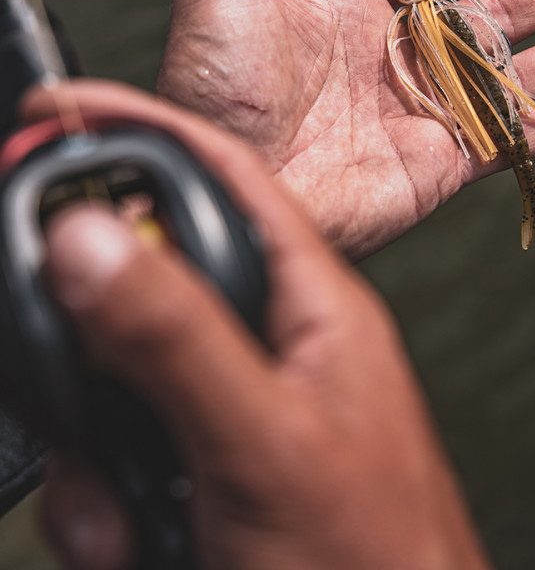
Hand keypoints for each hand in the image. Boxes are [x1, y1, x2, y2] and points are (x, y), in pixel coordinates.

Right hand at [24, 81, 492, 569]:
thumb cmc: (372, 565)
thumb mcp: (261, 443)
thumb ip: (175, 338)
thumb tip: (90, 239)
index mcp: (312, 302)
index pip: (223, 174)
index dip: (145, 130)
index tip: (63, 113)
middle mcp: (274, 341)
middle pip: (154, 275)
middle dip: (90, 329)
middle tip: (59, 376)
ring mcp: (238, 405)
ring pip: (124, 372)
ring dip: (94, 443)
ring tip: (118, 514)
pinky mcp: (209, 464)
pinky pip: (126, 445)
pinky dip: (105, 494)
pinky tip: (129, 536)